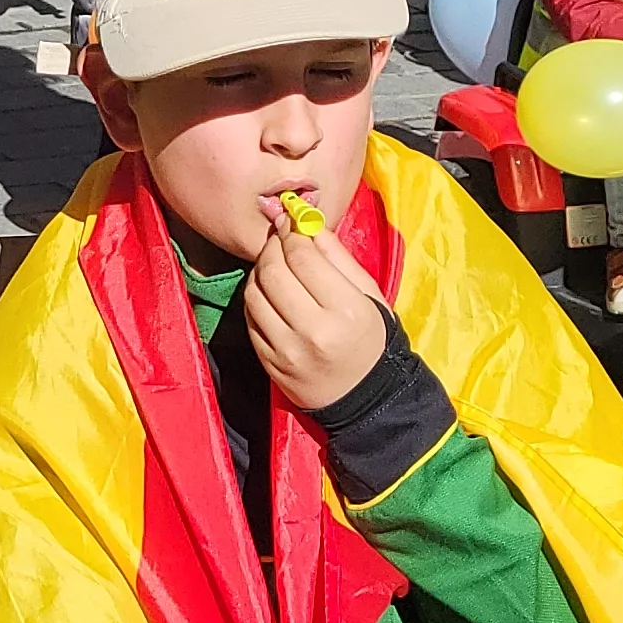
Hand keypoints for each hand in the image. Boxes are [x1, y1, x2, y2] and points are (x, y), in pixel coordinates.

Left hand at [243, 197, 390, 410]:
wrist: (366, 399)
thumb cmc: (372, 341)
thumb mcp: (369, 296)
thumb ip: (337, 257)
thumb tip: (305, 223)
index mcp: (346, 311)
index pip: (303, 259)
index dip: (292, 233)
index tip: (290, 222)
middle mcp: (314, 331)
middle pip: (274, 272)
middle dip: (272, 247)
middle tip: (279, 240)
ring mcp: (287, 351)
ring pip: (254, 294)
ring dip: (259, 272)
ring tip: (274, 265)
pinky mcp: (269, 364)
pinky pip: (250, 320)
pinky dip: (255, 299)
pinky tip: (269, 294)